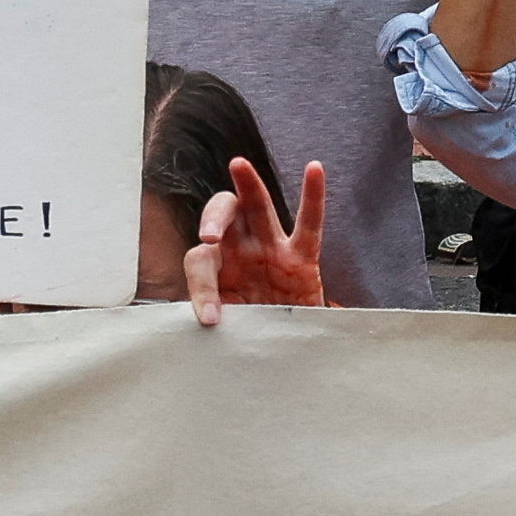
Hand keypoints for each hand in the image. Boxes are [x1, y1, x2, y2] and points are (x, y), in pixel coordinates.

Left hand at [187, 159, 330, 323]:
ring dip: (248, 185)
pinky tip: (314, 169)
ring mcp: (272, 248)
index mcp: (216, 266)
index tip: (211, 319)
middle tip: (209, 237)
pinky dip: (313, 196)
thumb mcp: (228, 328)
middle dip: (213, 219)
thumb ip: (216, 317)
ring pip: (258, 207)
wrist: (283, 350)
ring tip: (238, 165)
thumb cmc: (249, 333)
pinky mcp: (302, 257)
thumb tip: (204, 327)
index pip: (200, 261)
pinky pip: (309, 223)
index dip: (202, 289)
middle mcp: (241, 250)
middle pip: (222, 216)